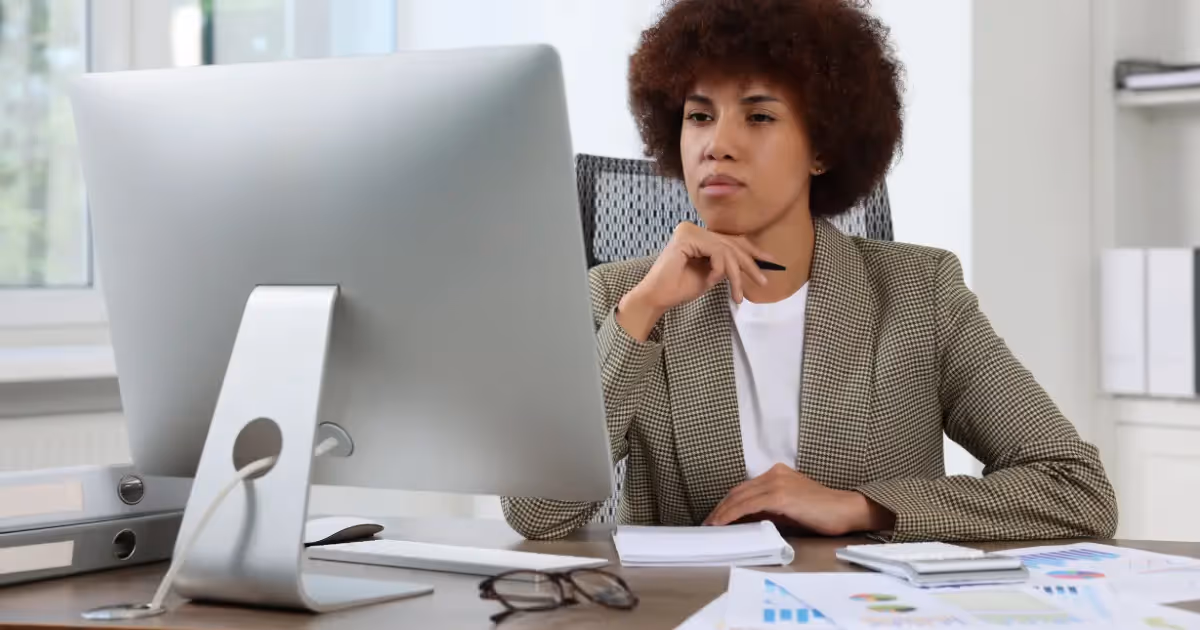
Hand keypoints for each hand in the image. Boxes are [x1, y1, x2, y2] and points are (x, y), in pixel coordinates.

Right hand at [616, 222, 778, 340]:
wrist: (657, 298)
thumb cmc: (679, 288)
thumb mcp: (710, 274)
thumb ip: (725, 265)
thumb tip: (747, 263)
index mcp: (697, 234)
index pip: (730, 239)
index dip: (751, 251)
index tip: (769, 261)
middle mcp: (693, 228)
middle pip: (731, 243)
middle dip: (749, 263)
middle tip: (762, 279)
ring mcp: (689, 231)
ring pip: (726, 250)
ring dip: (735, 274)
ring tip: (737, 294)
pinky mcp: (687, 239)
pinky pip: (716, 252)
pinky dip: (719, 269)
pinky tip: (712, 281)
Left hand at [703, 464, 895, 535]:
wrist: (846, 510)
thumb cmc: (822, 513)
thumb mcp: (790, 508)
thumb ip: (769, 510)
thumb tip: (745, 521)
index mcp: (777, 474)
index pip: (744, 489)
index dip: (727, 503)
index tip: (716, 517)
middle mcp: (774, 474)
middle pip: (738, 491)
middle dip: (720, 508)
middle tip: (708, 524)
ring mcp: (777, 483)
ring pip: (740, 497)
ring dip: (722, 513)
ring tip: (711, 526)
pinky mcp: (780, 495)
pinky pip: (749, 505)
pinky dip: (733, 514)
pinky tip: (724, 523)